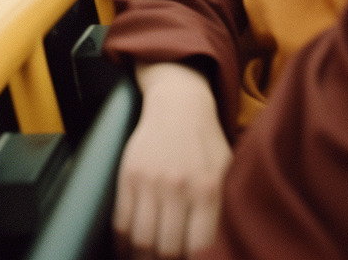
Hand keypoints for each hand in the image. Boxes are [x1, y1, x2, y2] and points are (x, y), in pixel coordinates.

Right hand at [113, 62, 231, 259]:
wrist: (179, 104)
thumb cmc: (207, 144)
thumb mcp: (227, 173)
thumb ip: (223, 210)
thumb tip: (218, 250)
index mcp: (209, 190)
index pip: (199, 247)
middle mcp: (180, 187)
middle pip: (167, 248)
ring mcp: (151, 181)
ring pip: (141, 239)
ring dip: (141, 258)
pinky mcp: (129, 174)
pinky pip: (121, 220)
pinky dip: (121, 242)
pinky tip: (127, 249)